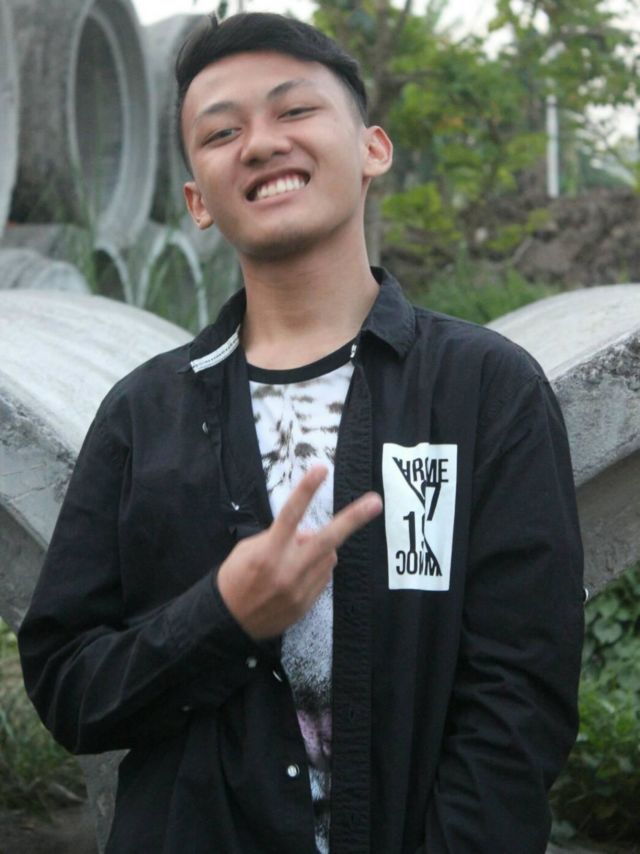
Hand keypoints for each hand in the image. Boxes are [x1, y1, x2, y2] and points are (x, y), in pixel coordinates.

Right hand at [216, 466, 382, 639]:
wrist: (228, 622)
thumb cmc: (235, 578)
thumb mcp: (248, 549)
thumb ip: (279, 537)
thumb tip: (309, 533)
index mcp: (268, 552)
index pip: (290, 514)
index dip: (306, 490)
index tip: (321, 469)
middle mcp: (287, 570)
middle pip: (328, 539)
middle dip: (354, 518)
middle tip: (375, 501)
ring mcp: (300, 590)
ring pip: (329, 557)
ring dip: (322, 549)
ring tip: (297, 557)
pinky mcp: (306, 604)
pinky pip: (323, 577)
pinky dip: (316, 569)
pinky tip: (295, 575)